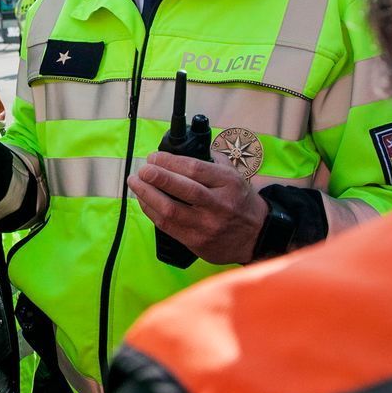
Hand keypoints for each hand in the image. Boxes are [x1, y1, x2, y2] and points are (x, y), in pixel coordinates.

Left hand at [128, 152, 265, 266]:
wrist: (256, 236)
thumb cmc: (241, 201)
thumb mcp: (235, 175)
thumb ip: (212, 160)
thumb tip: (183, 149)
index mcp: (229, 184)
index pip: (194, 169)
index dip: (169, 161)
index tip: (154, 157)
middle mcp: (219, 205)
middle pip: (182, 189)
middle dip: (156, 177)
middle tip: (142, 170)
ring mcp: (207, 226)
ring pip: (170, 210)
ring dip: (147, 195)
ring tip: (135, 183)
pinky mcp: (197, 243)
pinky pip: (167, 226)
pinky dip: (151, 211)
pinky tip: (144, 201)